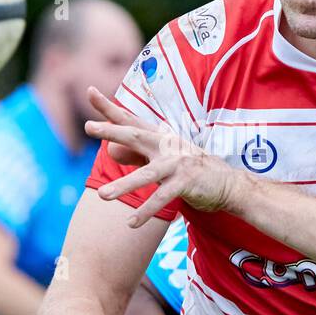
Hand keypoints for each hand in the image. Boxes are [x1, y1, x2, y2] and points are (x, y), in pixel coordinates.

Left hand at [84, 87, 245, 225]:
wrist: (226, 183)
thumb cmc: (189, 170)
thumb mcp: (161, 159)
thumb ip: (136, 155)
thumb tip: (110, 151)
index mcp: (159, 138)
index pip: (130, 120)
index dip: (110, 108)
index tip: (90, 92)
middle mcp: (166, 146)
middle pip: (136, 136)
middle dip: (112, 131)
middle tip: (88, 127)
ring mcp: (177, 164)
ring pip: (147, 175)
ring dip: (124, 185)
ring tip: (102, 195)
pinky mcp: (185, 183)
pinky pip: (162, 198)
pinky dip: (146, 211)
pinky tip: (131, 222)